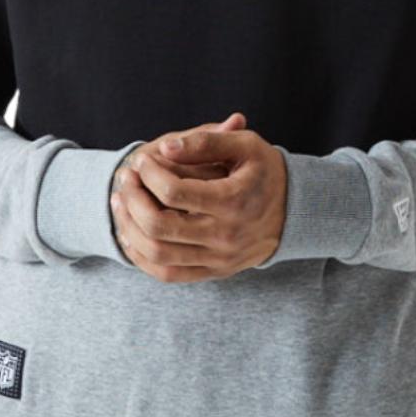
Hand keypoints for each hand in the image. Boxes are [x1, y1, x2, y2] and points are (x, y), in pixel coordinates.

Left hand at [110, 115, 286, 281]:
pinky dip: (142, 257)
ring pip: (158, 255)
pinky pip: (168, 274)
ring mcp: (219, 259)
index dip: (149, 173)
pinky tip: (130, 233)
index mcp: (234, 202)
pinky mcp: (214, 272)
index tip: (142, 159)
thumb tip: (165, 147)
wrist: (295, 211)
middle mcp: (226, 236)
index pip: (175, 192)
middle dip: (133, 199)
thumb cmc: (265, 171)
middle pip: (160, 226)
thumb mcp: (244, 146)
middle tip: (125, 178)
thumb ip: (206, 141)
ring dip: (129, 229)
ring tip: (120, 202)